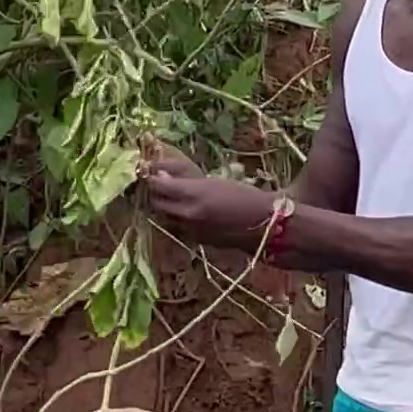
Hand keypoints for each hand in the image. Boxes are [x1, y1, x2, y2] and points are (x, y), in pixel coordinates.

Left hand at [140, 157, 279, 253]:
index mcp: (194, 194)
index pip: (159, 185)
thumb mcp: (214, 181)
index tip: (148, 169)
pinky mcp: (197, 241)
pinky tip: (185, 211)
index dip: (151, 176)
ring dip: (163, 207)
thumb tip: (160, 175)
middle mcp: (188, 214)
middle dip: (154, 193)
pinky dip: (176, 218)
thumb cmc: (243, 196)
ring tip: (170, 196)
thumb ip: (185, 180)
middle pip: (157, 204)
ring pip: (166, 217)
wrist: (263, 225)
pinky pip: (179, 227)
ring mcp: (191, 230)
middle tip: (157, 183)